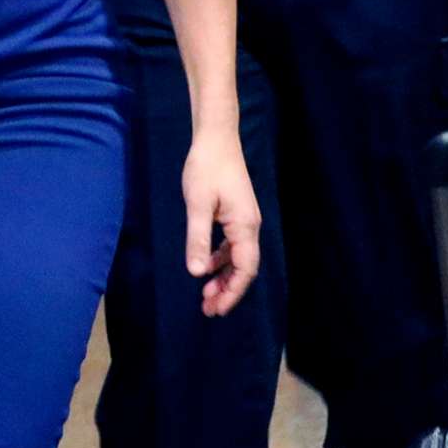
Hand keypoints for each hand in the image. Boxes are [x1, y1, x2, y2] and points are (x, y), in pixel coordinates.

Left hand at [180, 129, 262, 317]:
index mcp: (245, 226)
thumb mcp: (197, 204)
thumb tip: (197, 273)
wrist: (216, 138)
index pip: (245, 269)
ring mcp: (245, 220)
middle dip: (228, 290)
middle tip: (208, 309)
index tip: (217, 309)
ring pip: (239, 258)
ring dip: (224, 276)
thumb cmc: (206, 168)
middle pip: (245, 267)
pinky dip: (221, 259)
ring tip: (206, 294)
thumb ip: (198, 239)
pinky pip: (233, 245)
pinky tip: (207, 265)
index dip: (232, 292)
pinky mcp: (237, 214)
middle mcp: (250, 226)